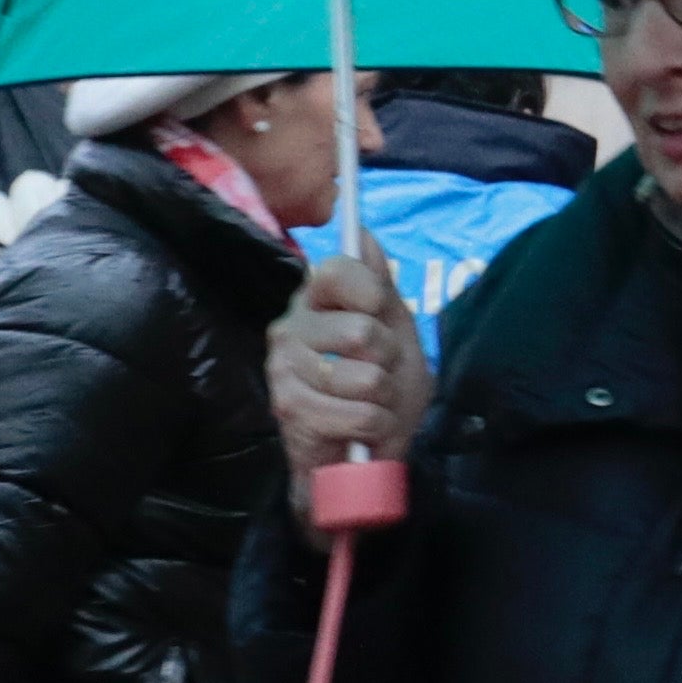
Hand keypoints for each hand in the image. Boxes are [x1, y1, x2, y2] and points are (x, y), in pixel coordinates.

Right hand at [271, 248, 421, 479]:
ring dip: (384, 398)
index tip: (380, 312)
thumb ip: (382, 285)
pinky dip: (375, 424)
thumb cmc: (381, 386)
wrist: (366, 448)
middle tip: (381, 373)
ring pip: (363, 377)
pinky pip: (358, 413)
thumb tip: (364, 234)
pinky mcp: (289, 407)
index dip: (369, 291)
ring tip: (372, 402)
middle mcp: (292, 325)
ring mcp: (285, 366)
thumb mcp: (397, 330)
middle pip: (360, 330)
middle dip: (389, 360)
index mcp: (317, 299)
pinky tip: (362, 427)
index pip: (336, 269)